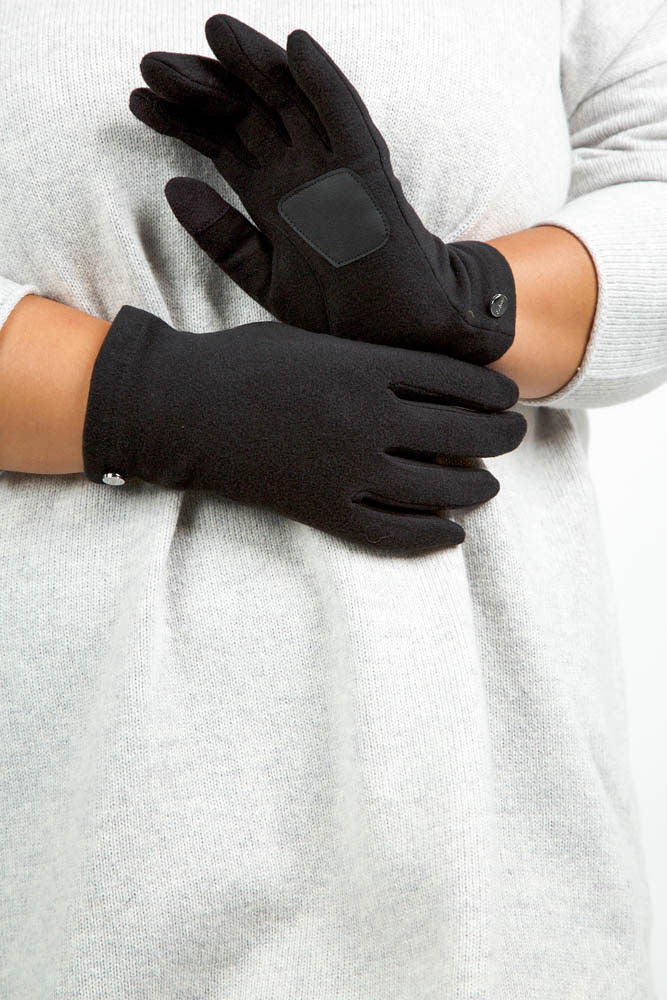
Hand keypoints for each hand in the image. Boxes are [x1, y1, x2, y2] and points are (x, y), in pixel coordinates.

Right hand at [82, 311, 525, 551]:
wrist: (182, 407)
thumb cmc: (244, 362)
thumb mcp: (314, 339)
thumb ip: (371, 356)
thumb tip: (426, 376)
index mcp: (365, 366)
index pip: (456, 380)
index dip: (494, 392)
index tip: (510, 397)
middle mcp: (366, 418)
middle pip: (460, 432)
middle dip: (500, 436)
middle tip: (515, 436)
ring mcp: (347, 468)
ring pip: (437, 487)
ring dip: (476, 487)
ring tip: (489, 484)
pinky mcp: (324, 509)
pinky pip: (393, 532)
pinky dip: (431, 537)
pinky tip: (452, 533)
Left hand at [130, 16, 515, 363]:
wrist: (394, 341)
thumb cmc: (338, 312)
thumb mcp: (265, 278)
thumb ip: (223, 238)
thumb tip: (172, 189)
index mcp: (273, 196)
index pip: (221, 141)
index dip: (180, 118)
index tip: (138, 100)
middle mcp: (300, 173)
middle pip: (246, 112)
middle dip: (200, 86)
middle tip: (152, 63)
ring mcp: (334, 171)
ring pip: (290, 102)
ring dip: (254, 66)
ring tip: (215, 34)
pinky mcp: (370, 178)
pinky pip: (347, 122)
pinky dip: (325, 84)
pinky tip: (297, 47)